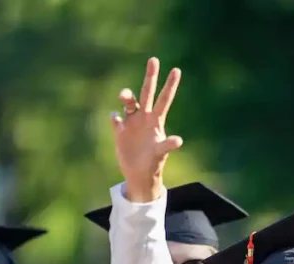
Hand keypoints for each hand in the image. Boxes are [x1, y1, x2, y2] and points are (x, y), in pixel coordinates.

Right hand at [111, 56, 182, 202]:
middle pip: (147, 93)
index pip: (164, 99)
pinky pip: (115, 119)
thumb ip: (167, 145)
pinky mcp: (120, 131)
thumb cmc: (153, 163)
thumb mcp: (160, 153)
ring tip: (123, 97)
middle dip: (150, 77)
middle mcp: (144, 118)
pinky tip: (116, 119)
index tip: (176, 69)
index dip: (170, 85)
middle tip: (154, 59)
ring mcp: (131, 123)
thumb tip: (178, 141)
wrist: (139, 174)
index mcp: (156, 121)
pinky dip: (115, 117)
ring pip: (128, 102)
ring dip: (126, 97)